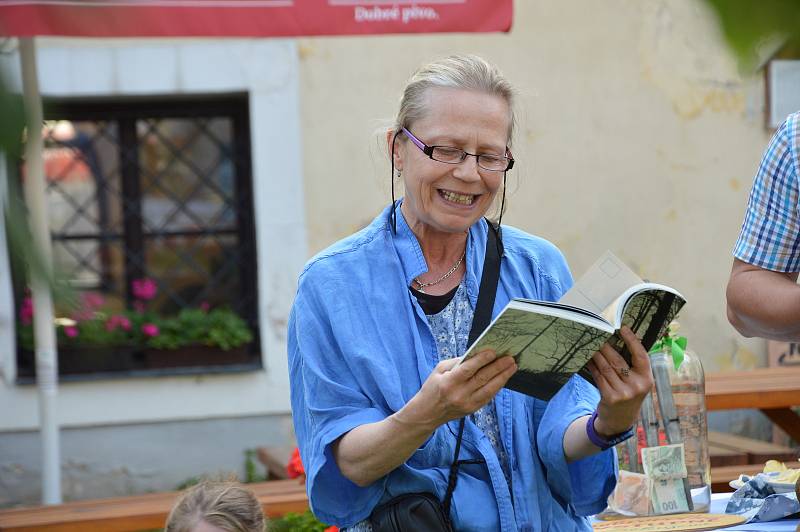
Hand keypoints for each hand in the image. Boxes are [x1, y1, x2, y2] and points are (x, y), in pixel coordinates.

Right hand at [402, 350, 516, 428]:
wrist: (427, 413)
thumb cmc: (433, 388)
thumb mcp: (439, 370)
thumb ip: (457, 363)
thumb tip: (477, 355)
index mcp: (449, 382)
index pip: (468, 369)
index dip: (482, 360)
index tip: (493, 352)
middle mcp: (459, 394)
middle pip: (482, 379)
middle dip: (498, 367)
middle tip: (510, 358)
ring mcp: (467, 404)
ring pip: (489, 389)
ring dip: (502, 377)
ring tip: (512, 367)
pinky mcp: (472, 409)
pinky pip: (488, 397)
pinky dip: (497, 387)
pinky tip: (504, 378)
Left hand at [586, 326, 653, 436]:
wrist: (620, 420)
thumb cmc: (629, 395)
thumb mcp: (638, 383)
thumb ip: (633, 367)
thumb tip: (617, 341)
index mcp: (647, 379)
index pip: (641, 356)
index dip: (632, 341)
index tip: (623, 328)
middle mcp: (637, 386)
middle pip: (618, 360)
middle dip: (606, 346)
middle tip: (598, 335)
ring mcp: (623, 393)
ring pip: (606, 367)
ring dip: (596, 355)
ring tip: (590, 345)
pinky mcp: (610, 397)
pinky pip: (599, 376)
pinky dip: (592, 366)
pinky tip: (588, 359)